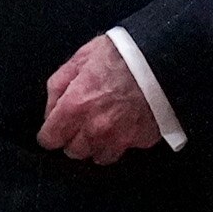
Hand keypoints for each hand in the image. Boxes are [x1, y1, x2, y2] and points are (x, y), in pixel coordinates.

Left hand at [39, 34, 161, 163]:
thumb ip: (58, 85)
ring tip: (105, 125)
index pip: (49, 139)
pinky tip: (125, 124)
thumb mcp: (81, 58)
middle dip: (74, 139)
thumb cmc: (122, 54)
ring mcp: (119, 138)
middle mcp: (95, 129)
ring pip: (98, 157)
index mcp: (75, 106)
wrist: (162, 57)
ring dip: (98, 145)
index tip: (56, 127)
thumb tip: (51, 110)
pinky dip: (122, 141)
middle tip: (83, 122)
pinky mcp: (140, 140)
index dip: (51, 132)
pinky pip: (124, 150)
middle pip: (73, 152)